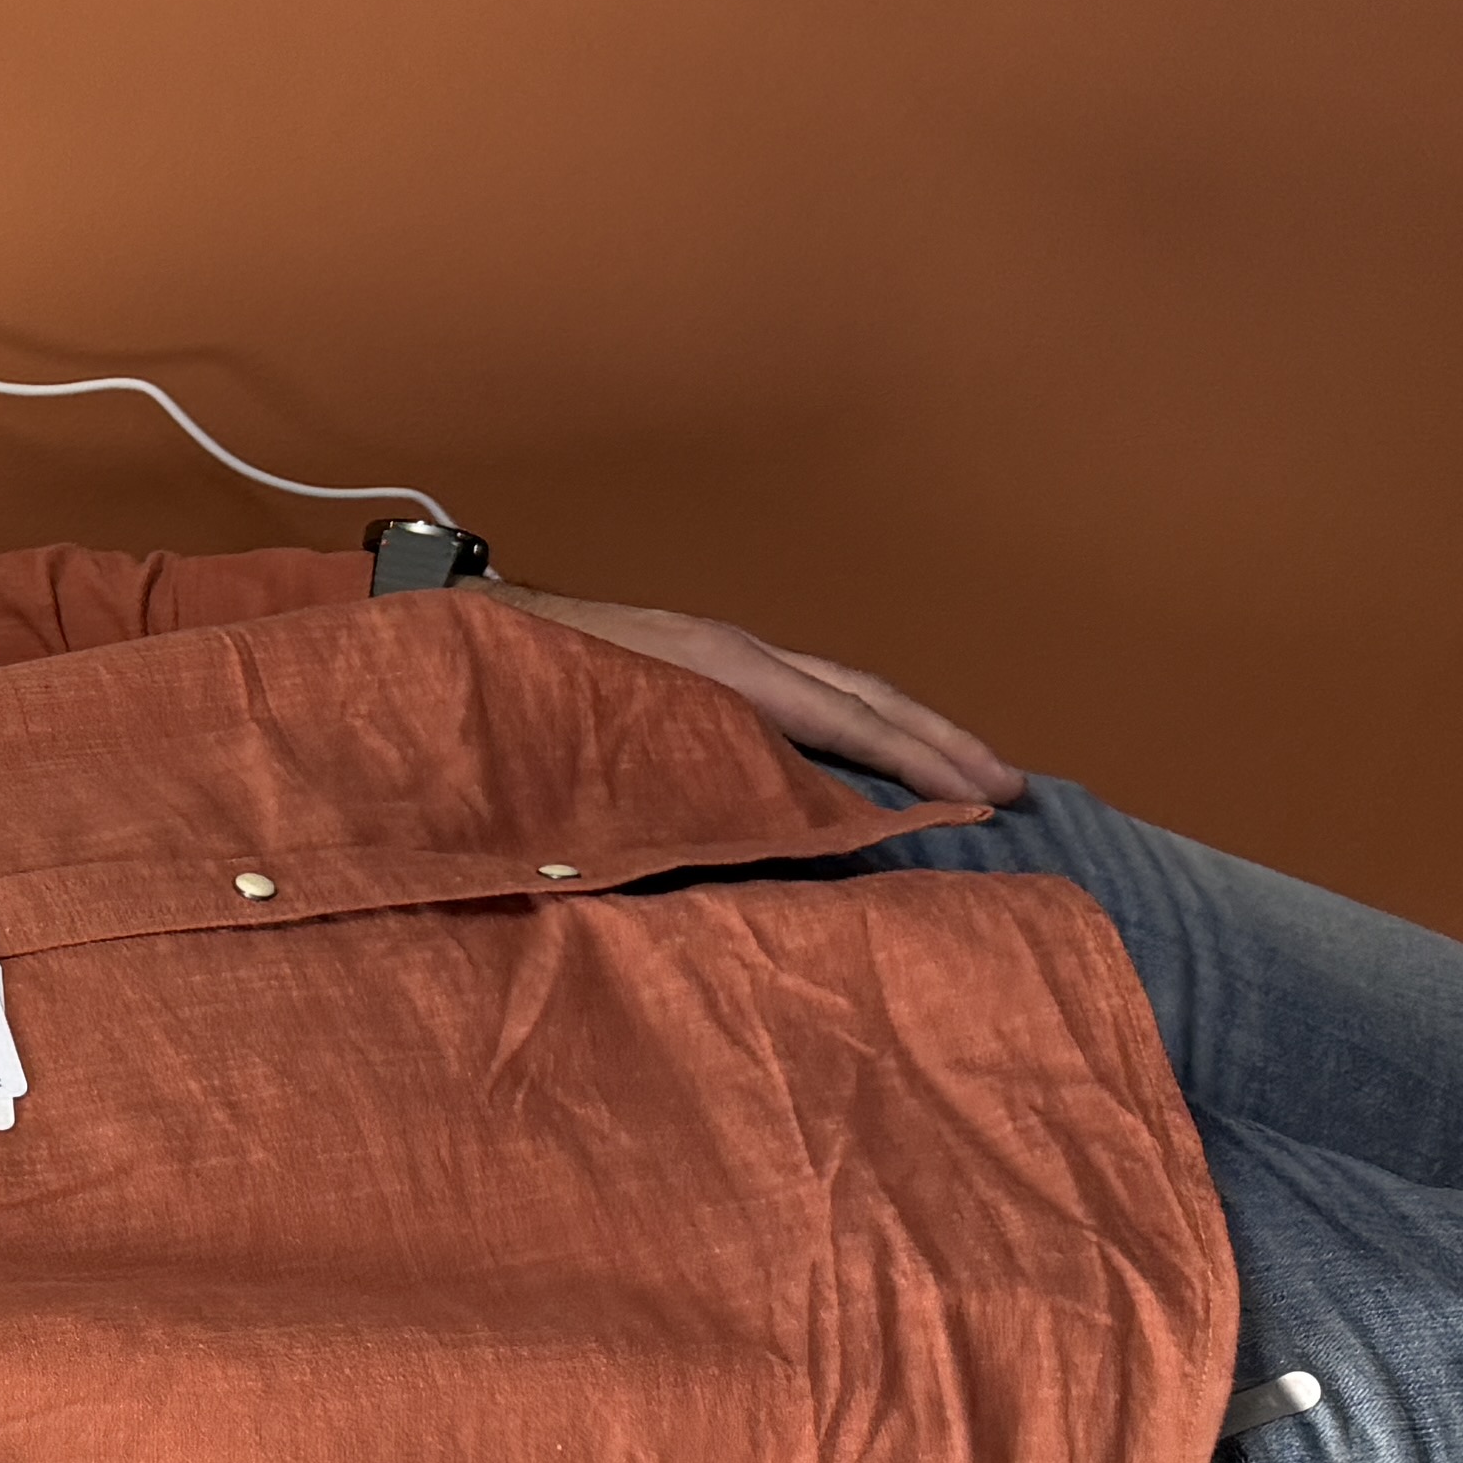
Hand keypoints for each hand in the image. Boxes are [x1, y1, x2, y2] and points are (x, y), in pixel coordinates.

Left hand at [485, 586, 1023, 803]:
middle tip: (1015, 787)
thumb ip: (692, 791)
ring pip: (835, 687)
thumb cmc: (518, 699)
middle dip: (940, 739)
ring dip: (904, 729)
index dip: (920, 762)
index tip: (989, 800)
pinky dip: (853, 724)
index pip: (845, 717)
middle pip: (860, 692)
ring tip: (965, 774)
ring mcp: (712, 650)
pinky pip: (798, 693)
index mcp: (719, 667)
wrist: (448, 629)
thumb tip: (787, 833)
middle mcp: (730, 649)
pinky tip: (866, 760)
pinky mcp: (691, 662)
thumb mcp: (606, 754)